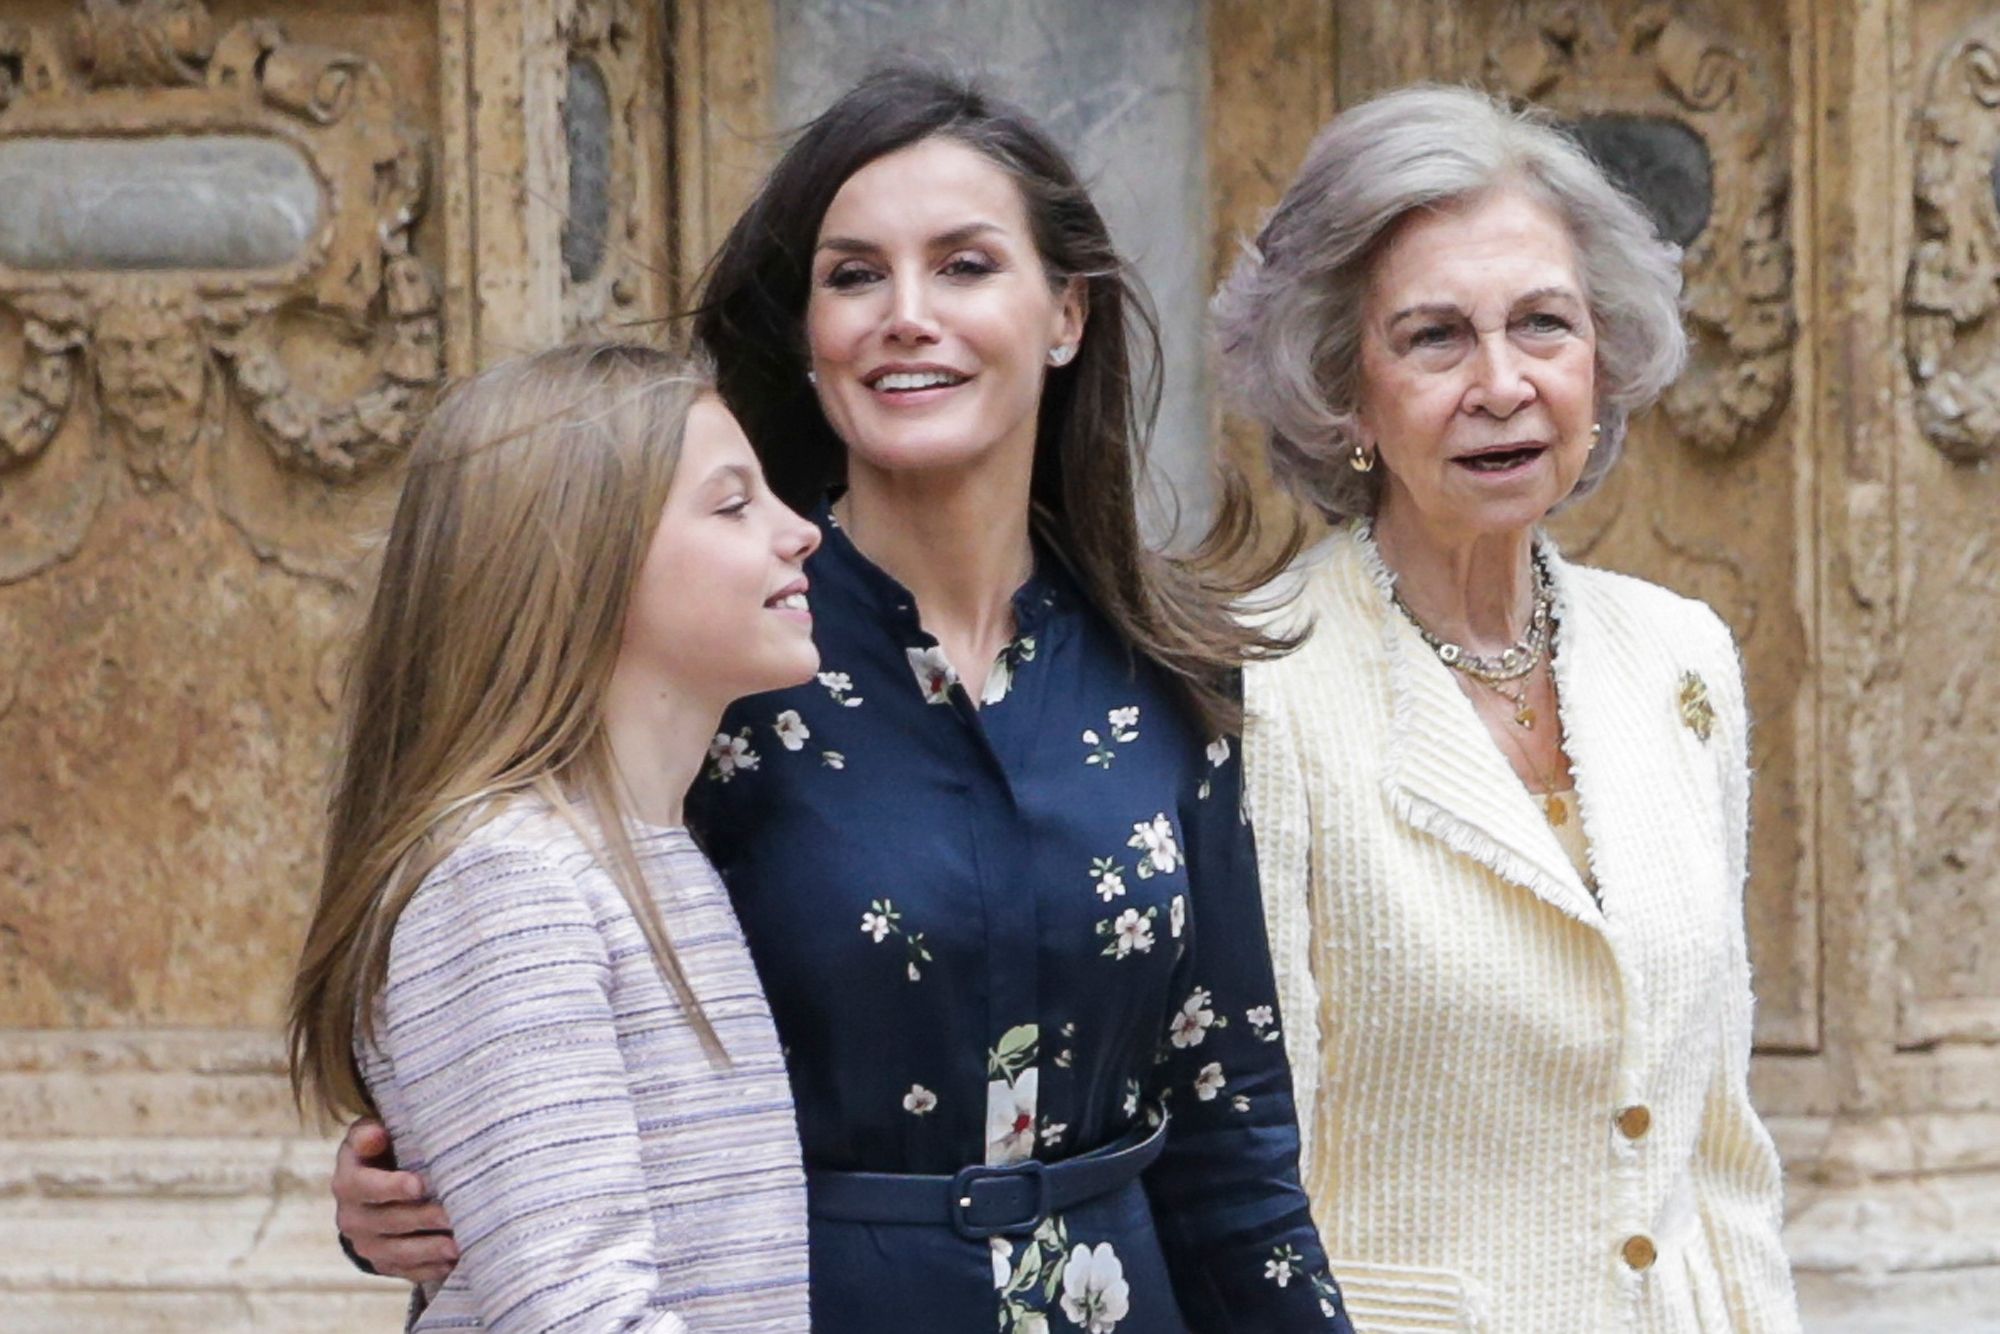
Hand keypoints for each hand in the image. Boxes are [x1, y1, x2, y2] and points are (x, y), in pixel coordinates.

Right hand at [333, 1118, 457, 1282]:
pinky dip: (429, 1268)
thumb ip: (369, 1134)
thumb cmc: (379, 1153)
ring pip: (398, 1251)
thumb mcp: (369, 1136)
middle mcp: (351, 1218)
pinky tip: (452, 1262)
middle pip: (388, 1221)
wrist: (372, 1189)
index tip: (419, 1185)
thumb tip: (376, 1135)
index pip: (366, 1187)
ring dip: (429, 1250)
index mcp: (348, 1183)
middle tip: (453, 1216)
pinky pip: (405, 1270)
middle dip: (422, 1219)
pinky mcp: (383, 1263)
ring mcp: (366, 1244)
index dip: (391, 1187)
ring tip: (457, 1245)